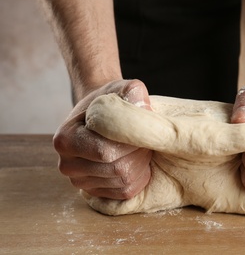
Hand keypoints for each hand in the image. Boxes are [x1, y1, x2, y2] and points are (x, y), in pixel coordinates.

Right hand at [53, 79, 152, 199]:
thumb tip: (142, 108)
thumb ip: (134, 92)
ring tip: (138, 146)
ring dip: (141, 164)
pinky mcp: (94, 191)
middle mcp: (66, 164)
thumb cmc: (111, 102)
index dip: (132, 141)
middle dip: (139, 153)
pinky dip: (139, 176)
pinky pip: (125, 192)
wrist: (101, 116)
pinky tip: (136, 160)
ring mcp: (79, 181)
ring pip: (124, 182)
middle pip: (117, 169)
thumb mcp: (123, 88)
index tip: (140, 127)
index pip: (106, 151)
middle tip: (143, 138)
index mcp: (65, 139)